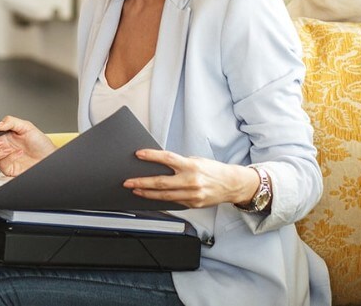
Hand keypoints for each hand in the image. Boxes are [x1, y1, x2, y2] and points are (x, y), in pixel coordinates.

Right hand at [0, 116, 56, 176]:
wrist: (49, 156)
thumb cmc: (39, 143)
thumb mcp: (26, 126)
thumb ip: (10, 121)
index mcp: (0, 136)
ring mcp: (2, 159)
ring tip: (8, 148)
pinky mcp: (7, 169)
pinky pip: (1, 165)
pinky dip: (9, 158)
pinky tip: (18, 153)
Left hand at [122, 149, 261, 208]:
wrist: (232, 184)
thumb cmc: (213, 170)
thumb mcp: (196, 161)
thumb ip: (179, 163)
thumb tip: (159, 164)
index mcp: (191, 166)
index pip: (167, 158)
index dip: (151, 156)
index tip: (138, 154)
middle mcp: (191, 181)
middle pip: (161, 182)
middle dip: (142, 182)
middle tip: (128, 181)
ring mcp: (192, 195)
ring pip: (164, 196)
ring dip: (147, 193)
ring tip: (135, 190)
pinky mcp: (193, 204)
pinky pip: (173, 202)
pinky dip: (160, 200)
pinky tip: (151, 197)